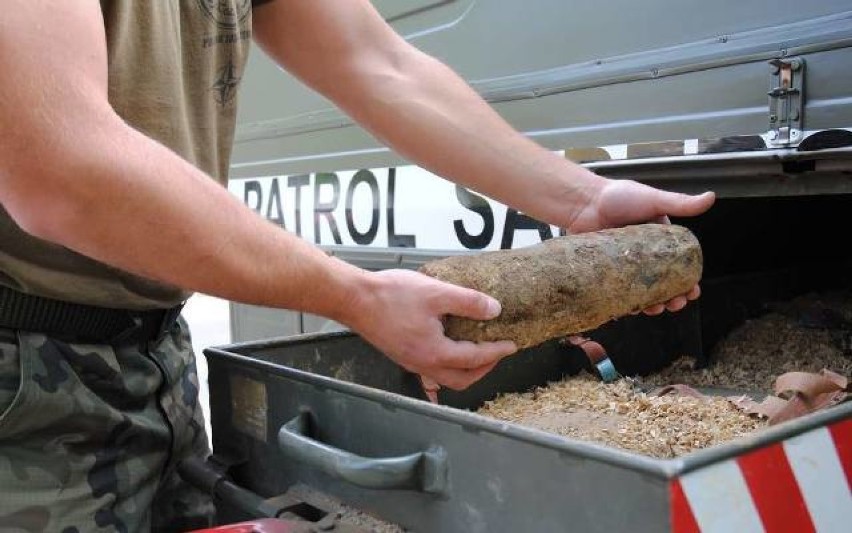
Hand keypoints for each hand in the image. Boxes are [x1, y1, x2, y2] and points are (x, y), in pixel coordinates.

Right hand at [346, 269, 516, 391]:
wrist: (353, 299)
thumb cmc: (391, 295)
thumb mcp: (437, 293)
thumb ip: (468, 302)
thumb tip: (494, 309)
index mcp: (435, 352)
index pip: (474, 359)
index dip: (496, 352)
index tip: (511, 345)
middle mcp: (422, 364)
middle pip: (461, 380)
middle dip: (483, 369)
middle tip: (497, 353)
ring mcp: (410, 362)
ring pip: (444, 378)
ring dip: (465, 369)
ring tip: (477, 352)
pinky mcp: (401, 355)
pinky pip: (429, 370)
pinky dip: (446, 366)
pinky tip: (447, 351)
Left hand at [569, 179, 714, 314]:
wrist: (583, 202)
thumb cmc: (618, 196)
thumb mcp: (653, 199)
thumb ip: (680, 203)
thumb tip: (711, 197)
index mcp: (660, 240)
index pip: (679, 264)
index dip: (688, 279)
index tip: (693, 292)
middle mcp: (644, 255)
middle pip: (663, 282)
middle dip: (673, 297)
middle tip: (676, 304)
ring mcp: (625, 265)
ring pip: (642, 290)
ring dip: (652, 303)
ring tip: (656, 309)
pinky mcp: (607, 271)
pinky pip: (618, 291)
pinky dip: (626, 302)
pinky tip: (632, 310)